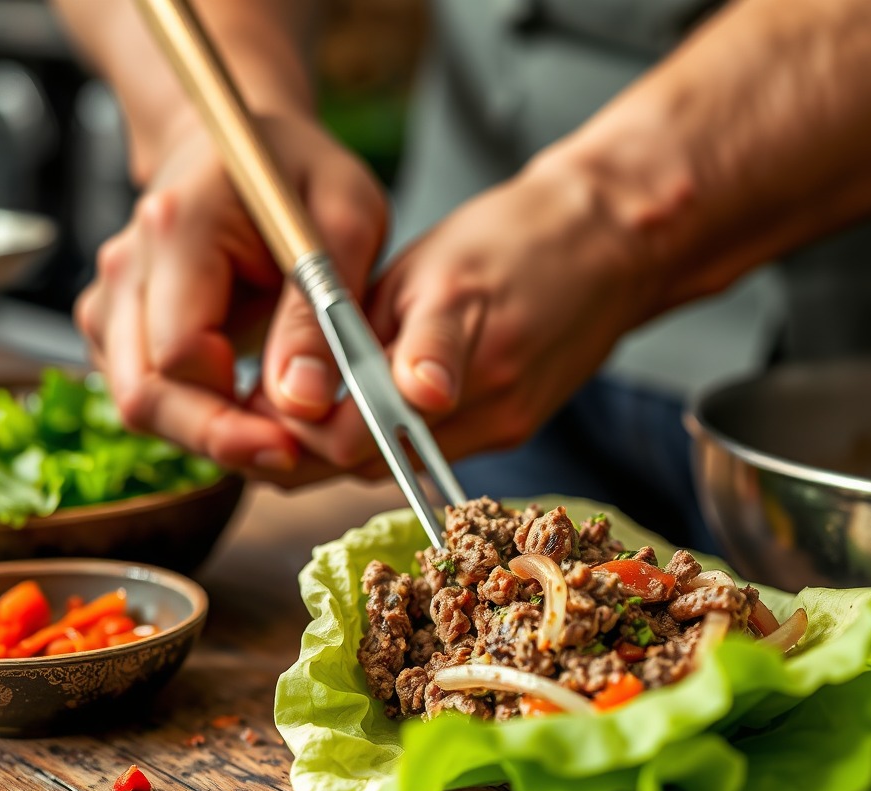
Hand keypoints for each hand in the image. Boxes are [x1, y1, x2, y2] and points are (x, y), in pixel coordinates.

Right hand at [76, 114, 388, 481]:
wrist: (254, 150)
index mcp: (178, 225)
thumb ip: (323, 307)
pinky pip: (152, 394)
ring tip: (285, 442)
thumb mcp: (348, 218)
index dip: (233, 413)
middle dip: (221, 441)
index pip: (178, 353)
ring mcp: (118, 298)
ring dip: (212, 437)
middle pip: (146, 393)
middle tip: (293, 459)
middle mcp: (130, 265)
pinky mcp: (125, 326)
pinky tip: (258, 419)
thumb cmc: (303, 172)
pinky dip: (203, 418)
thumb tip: (303, 399)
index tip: (297, 439)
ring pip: (143, 404)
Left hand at [273, 153, 646, 474]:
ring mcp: (508, 422)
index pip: (349, 437)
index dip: (297, 433)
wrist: (608, 245)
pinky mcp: (520, 430)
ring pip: (402, 469)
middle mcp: (485, 397)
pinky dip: (401, 442)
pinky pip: (439, 455)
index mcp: (447, 342)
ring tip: (322, 409)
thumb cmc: (505, 240)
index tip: (262, 411)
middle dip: (317, 449)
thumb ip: (360, 334)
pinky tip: (380, 411)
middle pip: (373, 467)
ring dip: (358, 449)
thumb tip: (294, 395)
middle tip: (278, 417)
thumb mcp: (416, 269)